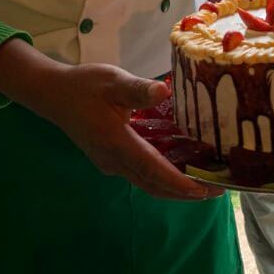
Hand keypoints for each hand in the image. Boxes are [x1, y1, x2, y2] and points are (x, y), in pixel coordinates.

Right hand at [0, 41, 220, 201]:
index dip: (183, 184)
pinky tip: (180, 167)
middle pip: (155, 186)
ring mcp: (112, 163)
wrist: (54, 95)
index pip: (156, 171)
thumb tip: (163, 90)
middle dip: (187, 192)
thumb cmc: (85, 85)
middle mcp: (115, 161)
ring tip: (206, 183)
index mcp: (118, 144)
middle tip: (219, 190)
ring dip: (175, 188)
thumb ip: (138, 89)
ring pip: (148, 184)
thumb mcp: (113, 81)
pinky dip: (163, 178)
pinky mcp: (110, 160)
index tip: (208, 190)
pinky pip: (141, 175)